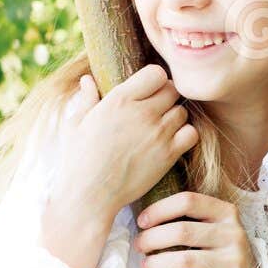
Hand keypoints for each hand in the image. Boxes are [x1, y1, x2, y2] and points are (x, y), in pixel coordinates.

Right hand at [52, 63, 199, 220]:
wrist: (91, 194)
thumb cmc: (78, 159)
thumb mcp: (76, 124)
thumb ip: (87, 99)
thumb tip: (88, 80)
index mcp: (119, 99)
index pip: (157, 73)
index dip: (156, 81)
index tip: (149, 92)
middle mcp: (142, 112)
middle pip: (172, 90)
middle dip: (166, 98)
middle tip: (156, 112)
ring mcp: (157, 133)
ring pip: (182, 112)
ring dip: (175, 118)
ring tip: (161, 129)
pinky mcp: (168, 154)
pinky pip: (191, 134)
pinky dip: (185, 136)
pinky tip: (172, 143)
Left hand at [134, 190, 261, 267]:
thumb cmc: (219, 251)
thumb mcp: (213, 227)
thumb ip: (189, 218)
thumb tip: (144, 219)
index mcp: (226, 212)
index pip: (188, 201)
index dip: (159, 210)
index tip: (141, 222)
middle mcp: (233, 234)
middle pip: (182, 232)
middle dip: (152, 239)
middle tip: (139, 247)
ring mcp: (235, 260)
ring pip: (185, 260)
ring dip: (157, 263)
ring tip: (146, 266)